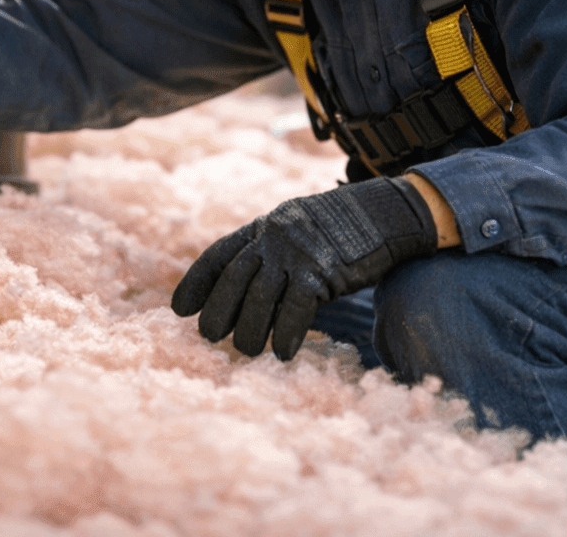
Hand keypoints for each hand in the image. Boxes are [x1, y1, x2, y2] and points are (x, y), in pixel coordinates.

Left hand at [171, 176, 437, 359]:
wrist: (387, 214)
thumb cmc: (342, 230)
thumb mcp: (297, 229)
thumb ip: (270, 254)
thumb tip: (244, 295)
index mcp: (263, 227)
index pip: (219, 254)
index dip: (196, 282)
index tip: (179, 309)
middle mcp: (274, 237)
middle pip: (233, 279)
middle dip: (217, 311)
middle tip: (209, 338)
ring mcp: (298, 252)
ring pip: (260, 298)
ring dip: (250, 331)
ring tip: (247, 352)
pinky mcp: (324, 270)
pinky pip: (297, 308)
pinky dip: (287, 333)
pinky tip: (282, 352)